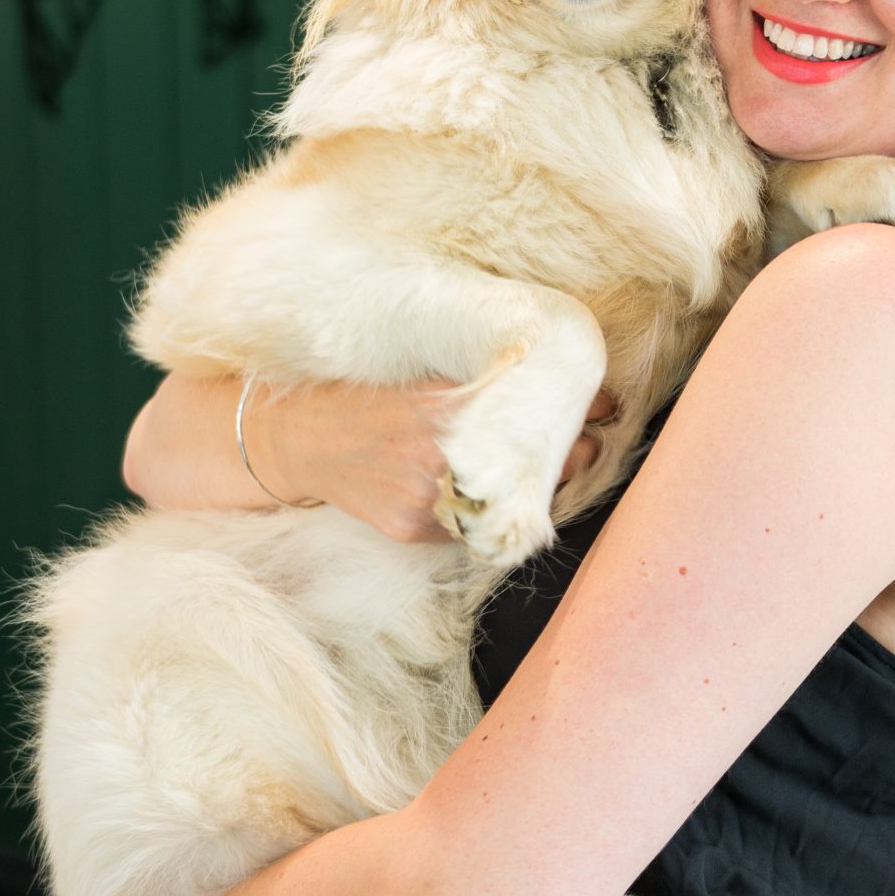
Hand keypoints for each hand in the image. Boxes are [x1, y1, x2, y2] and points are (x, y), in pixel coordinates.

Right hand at [125, 376, 619, 546]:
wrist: (287, 437)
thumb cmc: (362, 392)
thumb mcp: (421, 366)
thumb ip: (484, 372)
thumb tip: (568, 379)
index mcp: (443, 399)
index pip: (537, 409)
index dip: (582, 409)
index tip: (607, 404)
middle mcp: (436, 449)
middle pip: (539, 460)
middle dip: (572, 450)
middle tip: (589, 436)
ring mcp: (424, 495)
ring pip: (513, 499)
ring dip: (538, 483)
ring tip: (554, 464)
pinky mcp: (411, 529)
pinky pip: (473, 526)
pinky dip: (488, 510)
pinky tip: (487, 491)